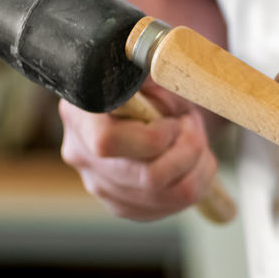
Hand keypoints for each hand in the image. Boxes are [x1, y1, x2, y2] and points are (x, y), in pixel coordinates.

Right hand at [59, 88, 218, 221]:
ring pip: (165, 196)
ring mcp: (99, 185)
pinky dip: (194, 186)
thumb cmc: (148, 90)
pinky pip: (168, 207)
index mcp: (80, 114)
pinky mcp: (120, 205)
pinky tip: (193, 164)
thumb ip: (154, 73)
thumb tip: (164, 69)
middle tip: (195, 130)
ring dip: (197, 169)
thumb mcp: (151, 73)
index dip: (152, 138)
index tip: (174, 122)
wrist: (150, 113)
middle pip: (146, 177)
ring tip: (197, 144)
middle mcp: (81, 154)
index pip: (107, 141)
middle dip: (187, 153)